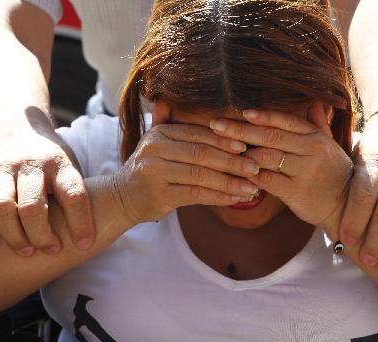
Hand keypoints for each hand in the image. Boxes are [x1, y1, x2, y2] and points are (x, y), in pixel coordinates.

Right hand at [0, 125, 93, 256]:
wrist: (15, 128)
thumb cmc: (52, 162)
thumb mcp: (72, 167)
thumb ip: (79, 196)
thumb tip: (96, 236)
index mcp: (59, 164)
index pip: (73, 195)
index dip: (81, 223)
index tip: (85, 245)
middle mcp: (30, 164)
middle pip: (32, 206)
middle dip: (42, 235)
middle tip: (51, 250)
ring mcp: (2, 170)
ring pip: (2, 207)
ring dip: (14, 236)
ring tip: (26, 252)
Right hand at [113, 123, 262, 223]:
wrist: (122, 197)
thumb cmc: (149, 170)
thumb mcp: (158, 145)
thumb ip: (174, 126)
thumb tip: (187, 106)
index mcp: (160, 134)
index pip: (198, 134)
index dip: (224, 140)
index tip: (248, 146)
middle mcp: (155, 150)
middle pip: (202, 154)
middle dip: (232, 161)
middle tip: (255, 166)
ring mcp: (156, 173)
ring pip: (200, 175)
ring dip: (229, 182)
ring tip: (251, 186)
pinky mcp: (160, 195)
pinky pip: (196, 195)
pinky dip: (218, 197)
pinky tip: (235, 199)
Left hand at [209, 106, 352, 228]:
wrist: (346, 207)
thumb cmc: (334, 174)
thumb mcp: (330, 147)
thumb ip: (318, 125)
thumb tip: (313, 102)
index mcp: (315, 137)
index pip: (284, 121)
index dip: (261, 116)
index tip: (240, 111)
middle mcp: (310, 151)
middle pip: (269, 137)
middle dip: (239, 130)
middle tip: (215, 125)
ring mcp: (303, 172)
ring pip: (265, 158)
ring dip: (240, 154)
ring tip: (219, 149)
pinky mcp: (295, 193)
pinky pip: (265, 181)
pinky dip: (248, 176)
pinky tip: (234, 173)